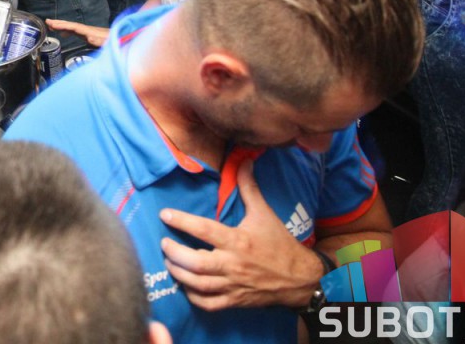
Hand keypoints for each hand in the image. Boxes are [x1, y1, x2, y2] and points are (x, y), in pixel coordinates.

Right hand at [46, 18, 108, 47]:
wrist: (120, 40)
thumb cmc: (113, 43)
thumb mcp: (107, 43)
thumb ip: (99, 41)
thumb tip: (90, 38)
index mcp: (90, 32)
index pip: (74, 27)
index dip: (63, 26)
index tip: (53, 25)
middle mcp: (87, 30)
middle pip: (71, 25)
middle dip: (59, 23)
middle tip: (47, 21)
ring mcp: (87, 32)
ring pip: (71, 27)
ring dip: (61, 25)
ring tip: (50, 25)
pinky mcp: (88, 35)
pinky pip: (74, 31)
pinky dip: (66, 30)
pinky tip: (62, 33)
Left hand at [159, 160, 321, 310]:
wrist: (300, 279)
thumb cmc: (279, 244)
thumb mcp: (264, 214)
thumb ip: (249, 188)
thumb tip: (243, 160)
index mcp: (238, 241)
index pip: (204, 230)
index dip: (182, 221)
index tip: (164, 215)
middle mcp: (233, 264)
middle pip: (195, 263)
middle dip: (174, 253)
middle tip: (164, 243)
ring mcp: (233, 285)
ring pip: (198, 285)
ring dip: (178, 274)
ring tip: (169, 262)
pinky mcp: (235, 301)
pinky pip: (208, 304)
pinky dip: (192, 297)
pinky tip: (185, 286)